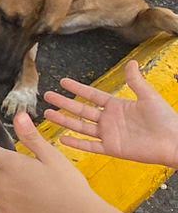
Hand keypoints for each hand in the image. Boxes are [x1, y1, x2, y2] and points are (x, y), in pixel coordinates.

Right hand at [43, 61, 177, 168]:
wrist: (175, 142)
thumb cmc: (166, 119)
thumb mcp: (149, 96)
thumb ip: (136, 82)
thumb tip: (132, 63)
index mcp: (117, 106)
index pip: (92, 95)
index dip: (77, 89)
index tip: (63, 82)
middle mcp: (109, 120)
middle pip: (81, 110)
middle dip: (64, 103)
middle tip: (47, 96)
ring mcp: (109, 135)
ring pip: (80, 126)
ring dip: (64, 120)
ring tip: (48, 114)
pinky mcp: (112, 149)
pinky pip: (90, 146)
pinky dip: (76, 144)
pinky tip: (62, 139)